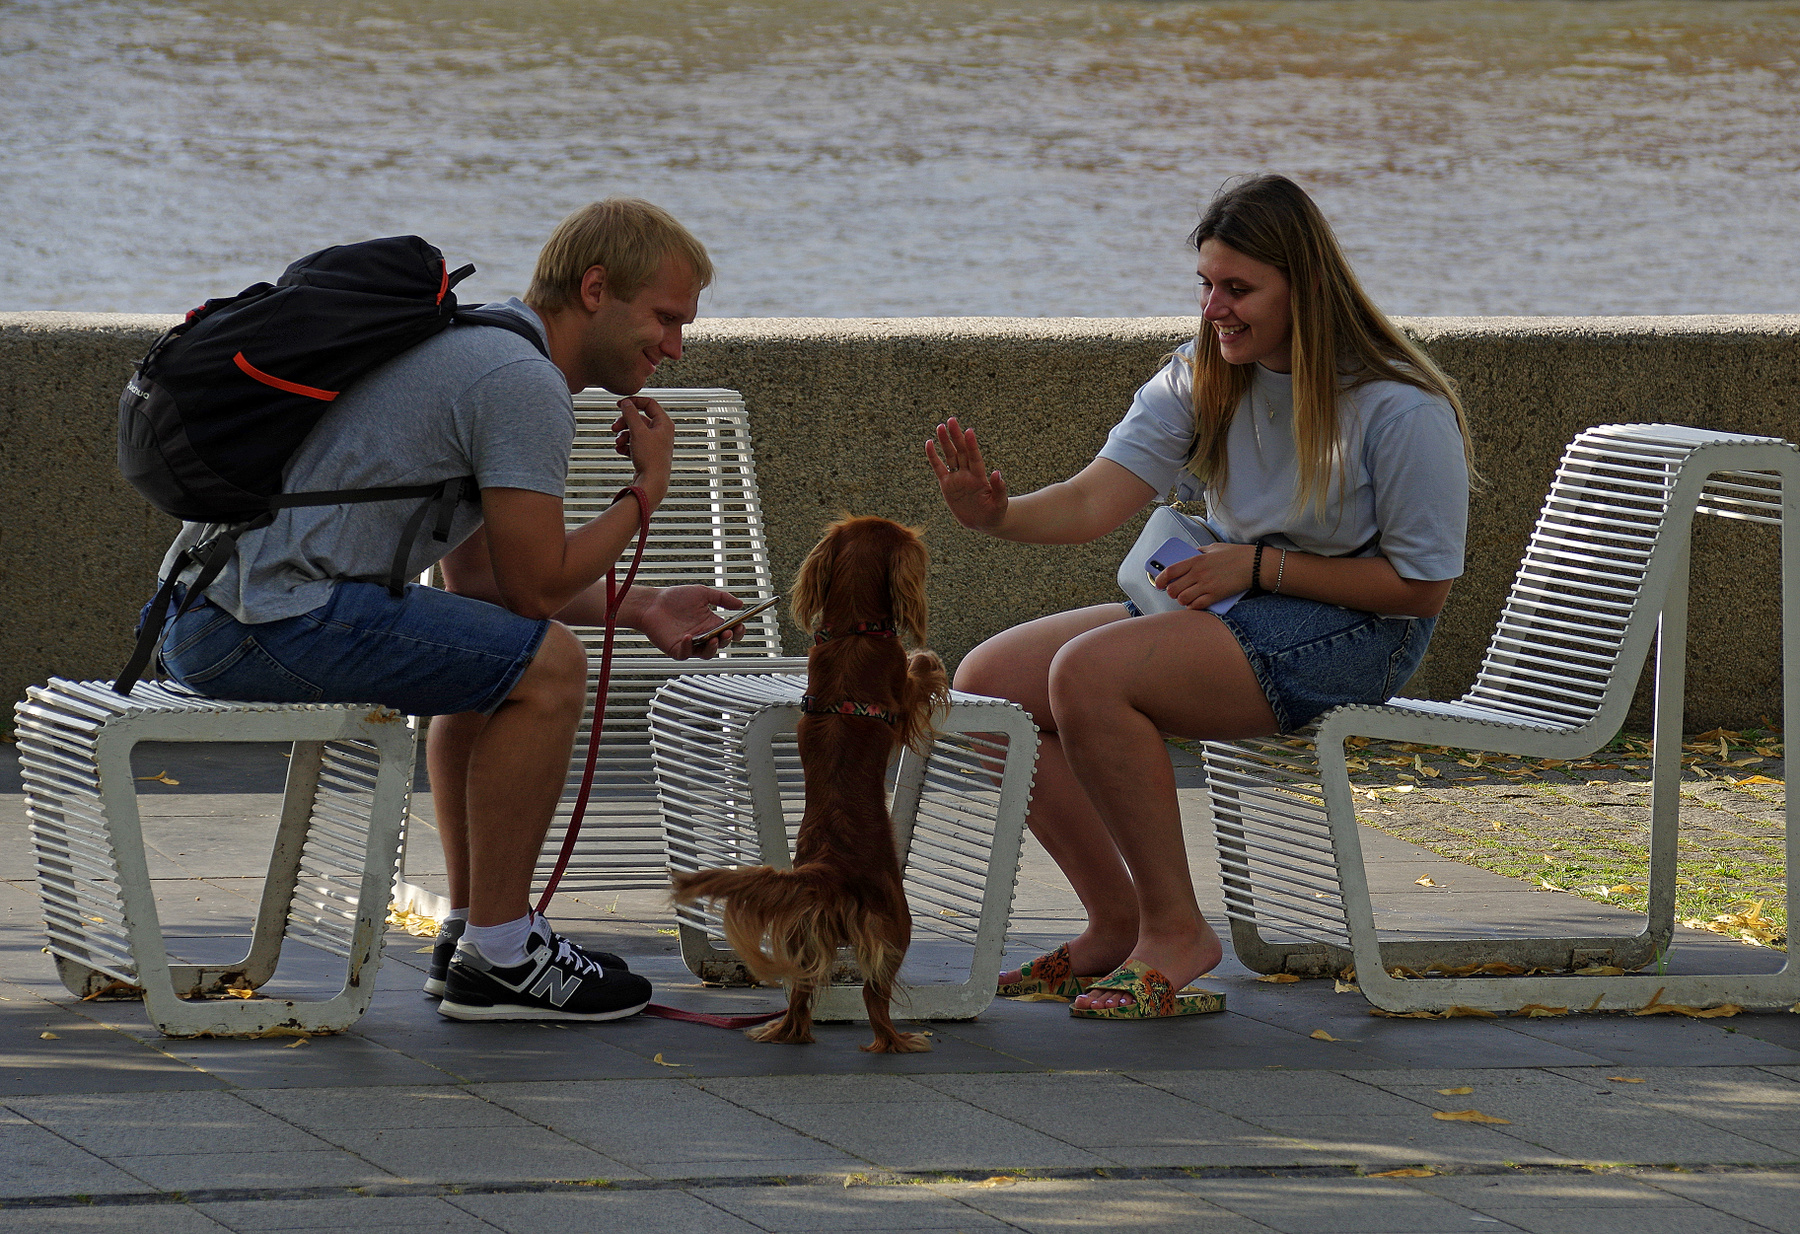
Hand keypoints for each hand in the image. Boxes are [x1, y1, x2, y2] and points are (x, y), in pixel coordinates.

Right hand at [611, 397, 673, 505]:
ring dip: (623, 435)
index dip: (633, 402)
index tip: (619, 404)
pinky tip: (621, 451)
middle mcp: (661, 432)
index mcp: (664, 423)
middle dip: (624, 422)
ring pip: (635, 432)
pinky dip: (626, 446)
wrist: (652, 482)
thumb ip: (631, 414)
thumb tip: (626, 402)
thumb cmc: (650, 458)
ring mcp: (654, 443)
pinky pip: (634, 444)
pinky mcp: (648, 453)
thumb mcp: (638, 432)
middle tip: (614, 427)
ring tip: (618, 443)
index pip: (649, 403)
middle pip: (639, 418)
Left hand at [629, 585, 742, 659]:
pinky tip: (688, 637)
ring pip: (707, 654)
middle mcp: (703, 635)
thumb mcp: (702, 593)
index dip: (737, 632)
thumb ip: (722, 598)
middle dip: (727, 639)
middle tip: (728, 631)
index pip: (730, 632)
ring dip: (713, 648)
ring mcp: (691, 644)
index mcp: (710, 623)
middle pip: (721, 644)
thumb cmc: (674, 598)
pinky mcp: (677, 649)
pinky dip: (688, 647)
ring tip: (714, 639)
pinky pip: (686, 654)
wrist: (651, 603)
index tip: (740, 625)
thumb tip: (740, 603)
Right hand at [925, 416, 1008, 531]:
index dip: (972, 445)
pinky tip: (929, 443)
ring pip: (950, 456)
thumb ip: (999, 489)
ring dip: (945, 442)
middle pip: (961, 452)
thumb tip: (997, 473)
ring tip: (940, 426)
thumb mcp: (999, 504)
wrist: (983, 522)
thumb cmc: (994, 513)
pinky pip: (938, 468)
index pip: (975, 457)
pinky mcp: (947, 485)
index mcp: (980, 477)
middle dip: (956, 436)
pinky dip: (933, 457)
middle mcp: (968, 474)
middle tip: (951, 420)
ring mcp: (957, 478)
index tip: (969, 431)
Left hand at [1156, 543, 1256, 609]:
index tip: (1159, 584)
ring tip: (1186, 598)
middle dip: (1171, 593)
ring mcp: (1206, 585)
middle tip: (1174, 593)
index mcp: (1196, 560)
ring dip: (1182, 601)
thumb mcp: (1214, 548)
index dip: (1161, 579)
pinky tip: (1195, 604)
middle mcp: (1198, 573)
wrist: (1253, 564)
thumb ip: (1199, 551)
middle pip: (1174, 588)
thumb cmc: (1235, 555)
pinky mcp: (1215, 596)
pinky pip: (1197, 606)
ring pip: (1183, 599)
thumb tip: (1190, 554)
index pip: (1170, 571)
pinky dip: (1193, 607)